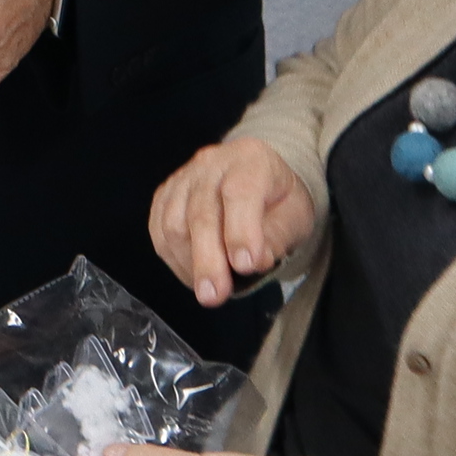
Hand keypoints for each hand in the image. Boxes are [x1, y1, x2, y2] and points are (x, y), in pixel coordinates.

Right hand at [151, 133, 320, 308]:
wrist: (259, 180)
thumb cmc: (279, 201)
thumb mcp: (296, 215)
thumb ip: (279, 236)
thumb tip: (255, 261)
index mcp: (251, 161)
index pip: (240, 193)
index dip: (240, 232)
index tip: (246, 266)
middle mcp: (211, 163)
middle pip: (201, 212)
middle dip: (207, 259)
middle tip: (214, 294)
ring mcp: (183, 178)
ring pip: (173, 222)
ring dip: (188, 262)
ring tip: (208, 289)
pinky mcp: (165, 195)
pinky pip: (159, 229)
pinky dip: (173, 258)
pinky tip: (192, 274)